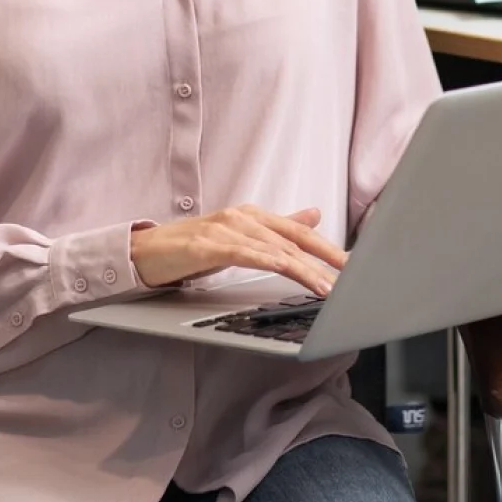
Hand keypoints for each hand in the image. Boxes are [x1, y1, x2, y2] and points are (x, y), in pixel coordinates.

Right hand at [130, 205, 346, 296]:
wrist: (147, 252)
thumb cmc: (193, 247)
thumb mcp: (240, 236)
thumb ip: (278, 228)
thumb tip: (314, 215)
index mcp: (253, 216)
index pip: (298, 232)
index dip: (328, 247)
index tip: (354, 263)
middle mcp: (243, 217)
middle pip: (292, 239)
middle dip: (325, 258)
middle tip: (352, 276)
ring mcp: (225, 228)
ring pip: (274, 248)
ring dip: (303, 268)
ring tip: (327, 286)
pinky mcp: (208, 244)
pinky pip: (246, 253)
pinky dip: (269, 262)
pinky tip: (286, 271)